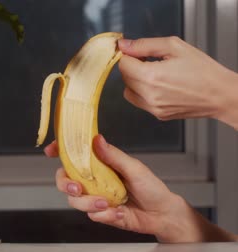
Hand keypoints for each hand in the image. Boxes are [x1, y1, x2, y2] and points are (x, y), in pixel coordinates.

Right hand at [45, 135, 235, 241]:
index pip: (73, 155)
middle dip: (65, 184)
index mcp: (99, 164)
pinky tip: (120, 212)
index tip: (51, 150)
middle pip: (64, 179)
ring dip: (89, 203)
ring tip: (108, 204)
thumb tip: (97, 139)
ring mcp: (94, 197)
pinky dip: (105, 215)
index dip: (59, 151)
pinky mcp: (100, 213)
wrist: (162, 215)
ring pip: (75, 200)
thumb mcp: (134, 167)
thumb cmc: (151, 187)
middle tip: (76, 188)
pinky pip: (92, 215)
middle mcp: (93, 180)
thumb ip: (113, 155)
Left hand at [118, 37, 237, 129]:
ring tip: (156, 74)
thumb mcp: (175, 47)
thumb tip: (124, 45)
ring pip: (128, 91)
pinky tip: (160, 86)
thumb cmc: (203, 71)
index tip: (139, 54)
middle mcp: (149, 95)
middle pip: (124, 78)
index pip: (123, 64)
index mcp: (151, 76)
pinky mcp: (158, 114)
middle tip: (151, 62)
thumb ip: (144, 45)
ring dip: (135, 81)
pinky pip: (139, 102)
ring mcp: (153, 107)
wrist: (220, 94)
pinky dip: (143, 93)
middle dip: (133, 68)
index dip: (130, 56)